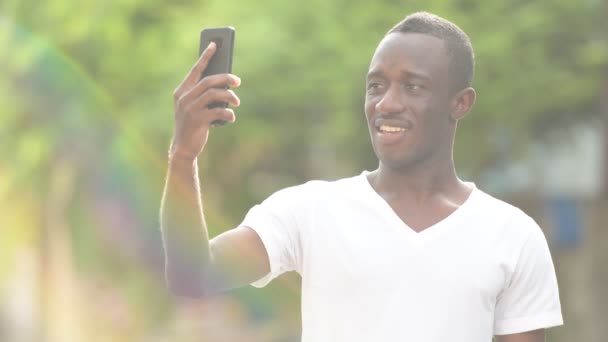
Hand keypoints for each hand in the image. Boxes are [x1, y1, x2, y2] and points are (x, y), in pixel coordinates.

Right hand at [170, 42, 240, 160]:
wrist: (183, 148)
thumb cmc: (193, 124)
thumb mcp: (195, 107)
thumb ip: (204, 95)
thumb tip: (226, 83)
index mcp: (181, 91)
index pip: (195, 70)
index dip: (205, 57)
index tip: (215, 44)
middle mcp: (184, 97)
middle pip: (208, 80)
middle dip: (225, 78)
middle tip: (238, 81)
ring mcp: (190, 108)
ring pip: (214, 94)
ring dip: (229, 96)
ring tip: (237, 102)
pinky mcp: (198, 120)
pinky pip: (218, 111)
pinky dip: (228, 113)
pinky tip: (231, 117)